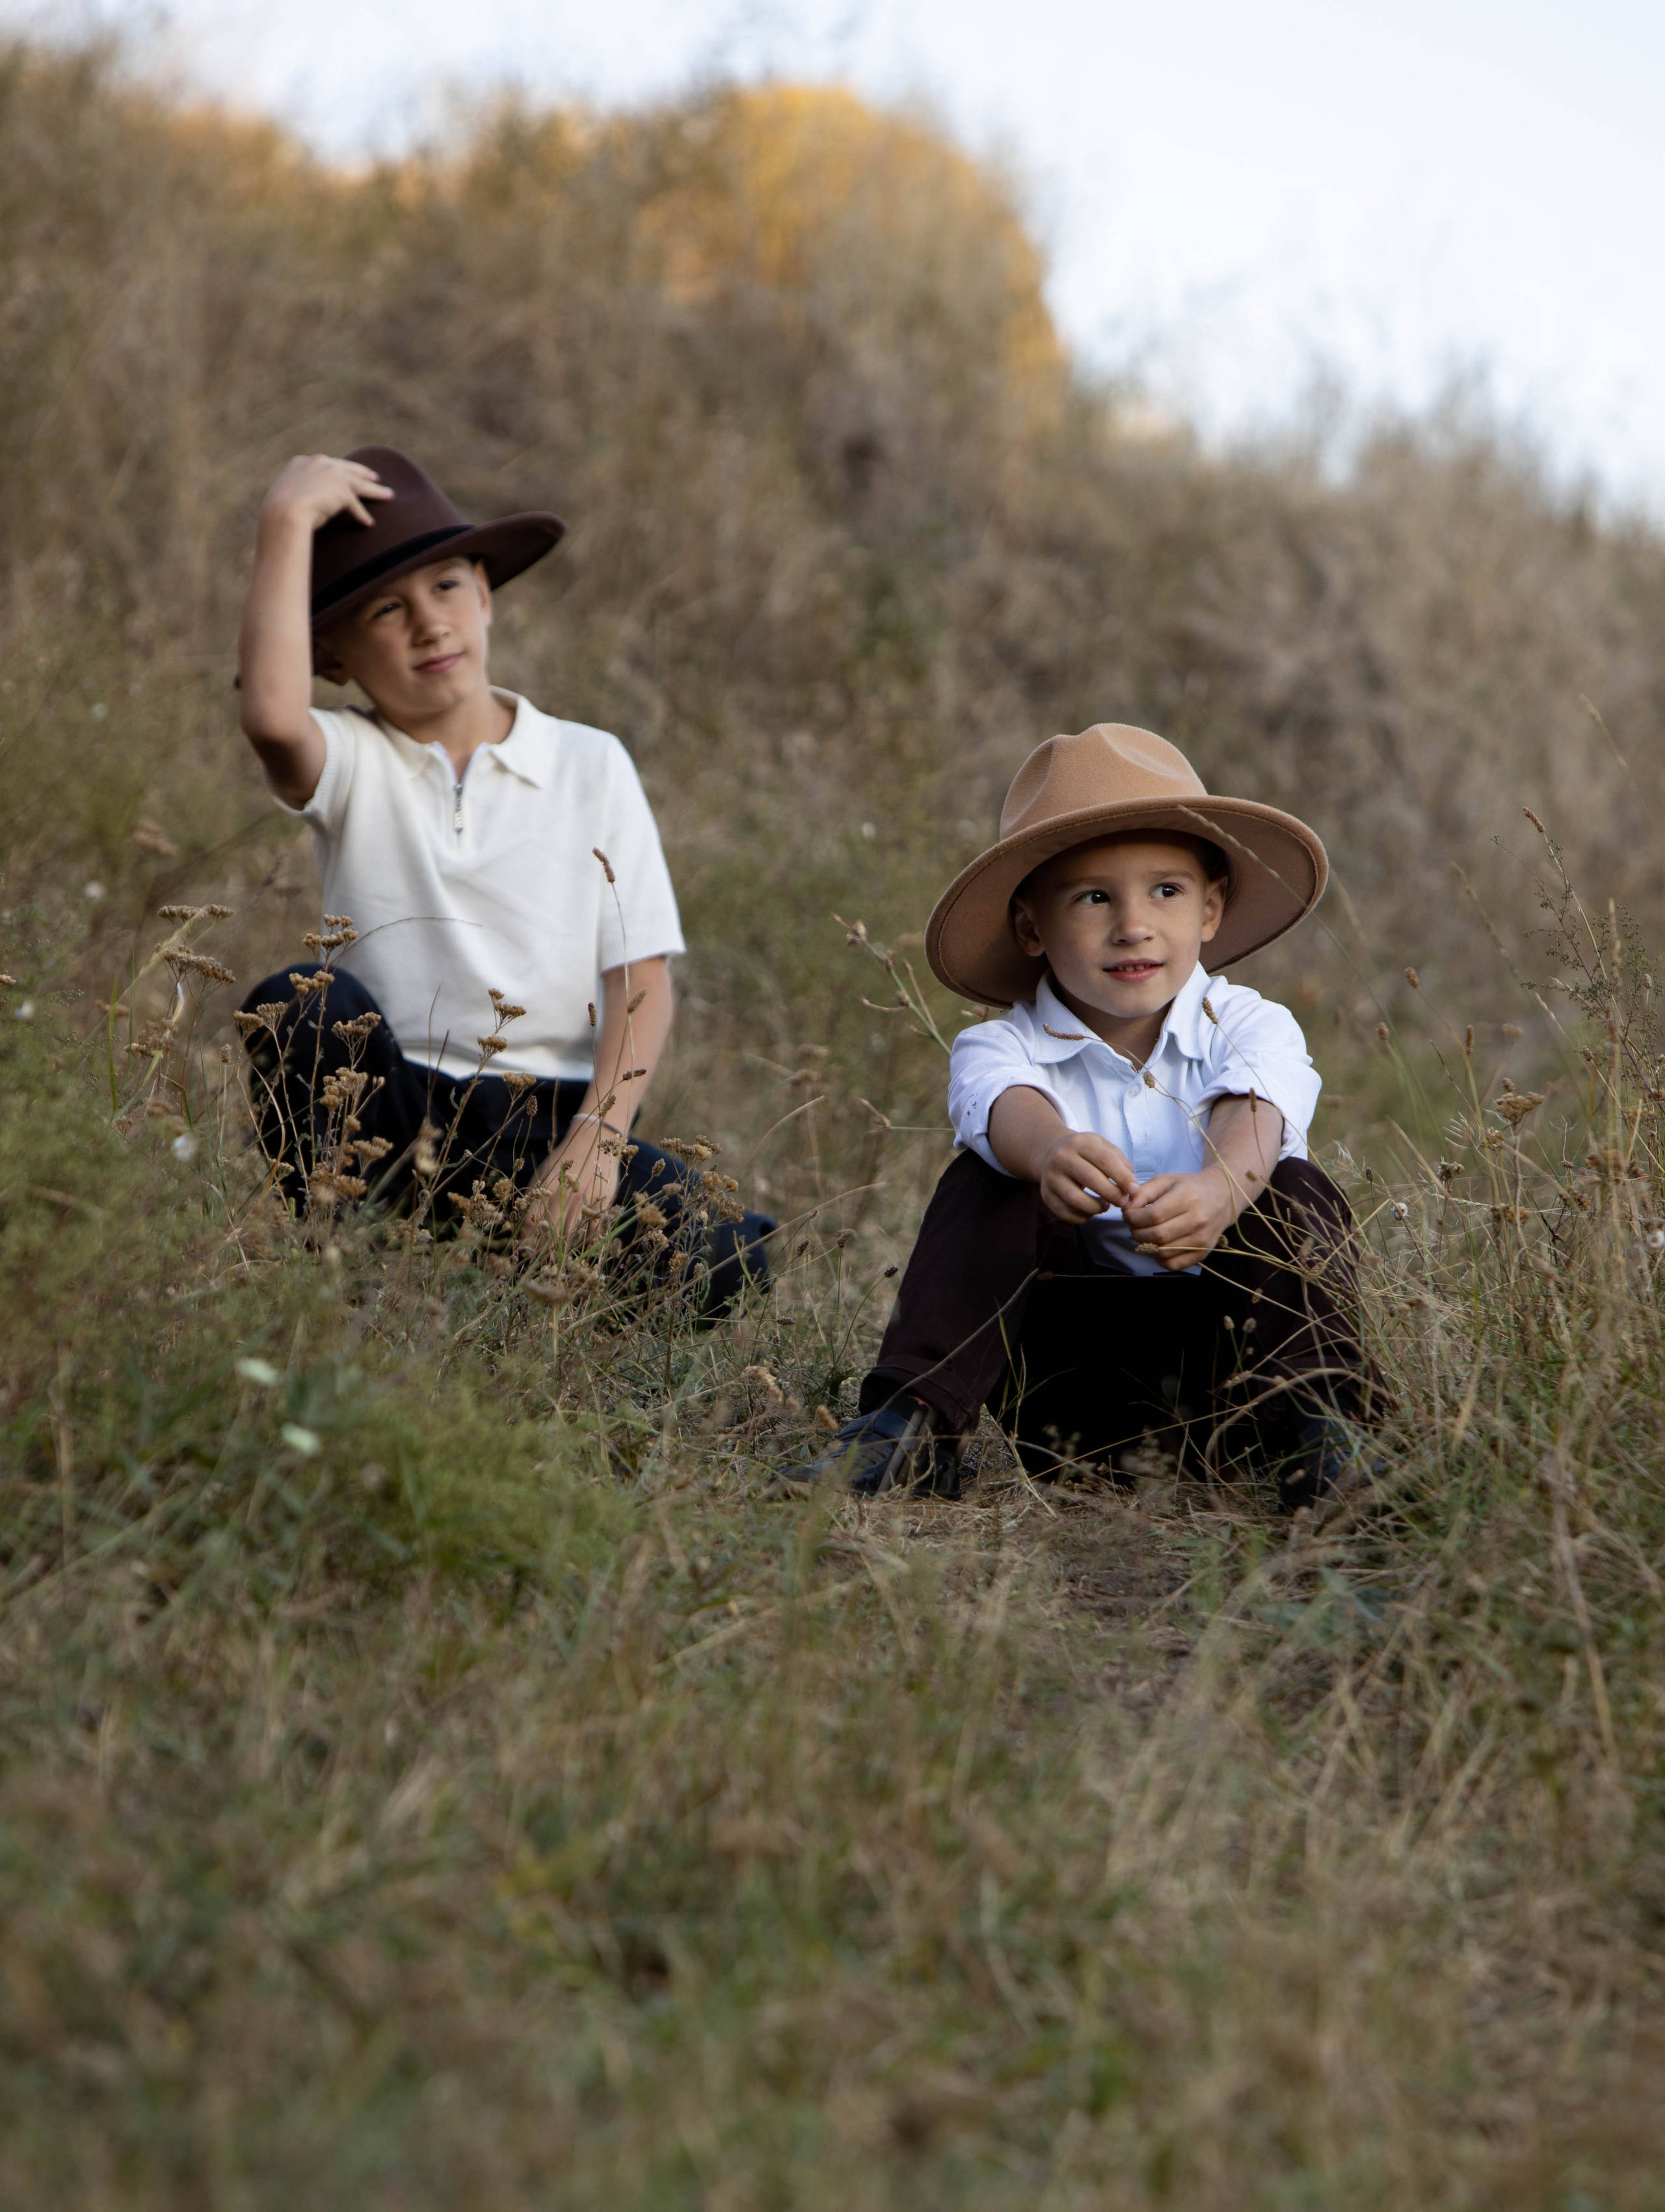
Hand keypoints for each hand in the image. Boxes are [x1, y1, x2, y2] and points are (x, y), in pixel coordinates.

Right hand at [259, 453, 392, 535]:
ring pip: (359, 484)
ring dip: (375, 491)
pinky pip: (356, 506)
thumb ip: (300, 494)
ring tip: (388, 496)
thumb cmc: (278, 512)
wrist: (282, 514)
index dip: (340, 469)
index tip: (348, 473)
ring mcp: (331, 475)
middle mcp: (319, 463)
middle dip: (364, 473)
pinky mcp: (342, 490)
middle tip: (375, 478)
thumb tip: (306, 505)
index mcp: (302, 463)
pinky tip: (369, 523)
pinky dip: (362, 515)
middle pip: (348, 469)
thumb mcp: (287, 497)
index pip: (327, 464)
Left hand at [523, 1121, 623, 1246]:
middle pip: (553, 1231)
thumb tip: (523, 1225)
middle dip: (544, 1248)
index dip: (527, 1238)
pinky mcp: (603, 1202)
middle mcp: (567, 1194)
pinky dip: (585, 1240)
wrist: (594, 1140)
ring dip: (564, 1247)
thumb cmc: (565, 1159)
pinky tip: (580, 1242)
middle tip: (540, 1258)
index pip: (533, 1221)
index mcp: (548, 1187)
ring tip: (558, 1254)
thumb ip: (533, 1197)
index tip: (524, 1249)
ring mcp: (586, 1199)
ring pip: (573, 1233)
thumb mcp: (544, 1173)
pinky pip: (593, 1230)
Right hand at [1036, 1131, 1138, 1223]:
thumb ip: (1119, 1160)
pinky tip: (1090, 1211)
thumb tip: (1131, 1183)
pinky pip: (1065, 1212)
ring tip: (1105, 1206)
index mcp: (1080, 1143)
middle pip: (1090, 1178)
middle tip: (1123, 1202)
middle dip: (1112, 1194)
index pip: (1104, 1160)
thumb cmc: (1084, 1152)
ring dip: (1096, 1208)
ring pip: (1075, 1199)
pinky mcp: (1046, 1195)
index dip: (1122, 1177)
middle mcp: (1062, 1158)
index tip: (1134, 1190)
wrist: (1050, 1153)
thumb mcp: (1101, 1146)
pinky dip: (1082, 1217)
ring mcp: (1051, 1177)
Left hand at [1119, 1166, 1235, 1270]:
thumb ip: (1143, 1192)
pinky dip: (1160, 1259)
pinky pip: (1174, 1265)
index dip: (1134, 1218)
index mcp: (1188, 1198)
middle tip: (1134, 1226)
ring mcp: (1202, 1239)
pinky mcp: (1203, 1253)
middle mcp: (1197, 1220)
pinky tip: (1158, 1247)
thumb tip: (1127, 1209)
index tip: (1129, 1215)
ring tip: (1145, 1234)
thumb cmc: (1189, 1187)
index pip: (1154, 1216)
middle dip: (1137, 1232)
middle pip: (1157, 1235)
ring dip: (1146, 1246)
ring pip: (1163, 1252)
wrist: (1222, 1197)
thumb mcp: (1166, 1181)